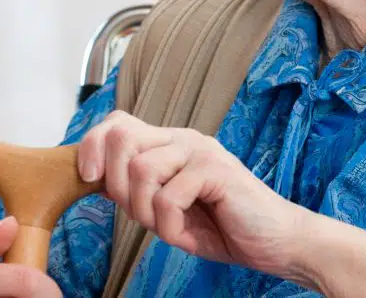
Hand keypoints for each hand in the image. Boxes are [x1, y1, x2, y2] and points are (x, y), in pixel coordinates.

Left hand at [77, 111, 303, 276]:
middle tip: (136, 213)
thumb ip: (138, 189)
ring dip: (142, 210)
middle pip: (121, 137)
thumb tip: (94, 178)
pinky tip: (184, 234)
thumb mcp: (169, 208)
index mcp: (170, 143)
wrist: (278, 243)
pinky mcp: (216, 171)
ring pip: (141, 169)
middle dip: (115, 183)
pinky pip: (168, 197)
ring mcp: (200, 151)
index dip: (93, 144)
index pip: (118, 123)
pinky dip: (168, 225)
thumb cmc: (225, 226)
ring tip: (164, 228)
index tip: (87, 177)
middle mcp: (184, 138)